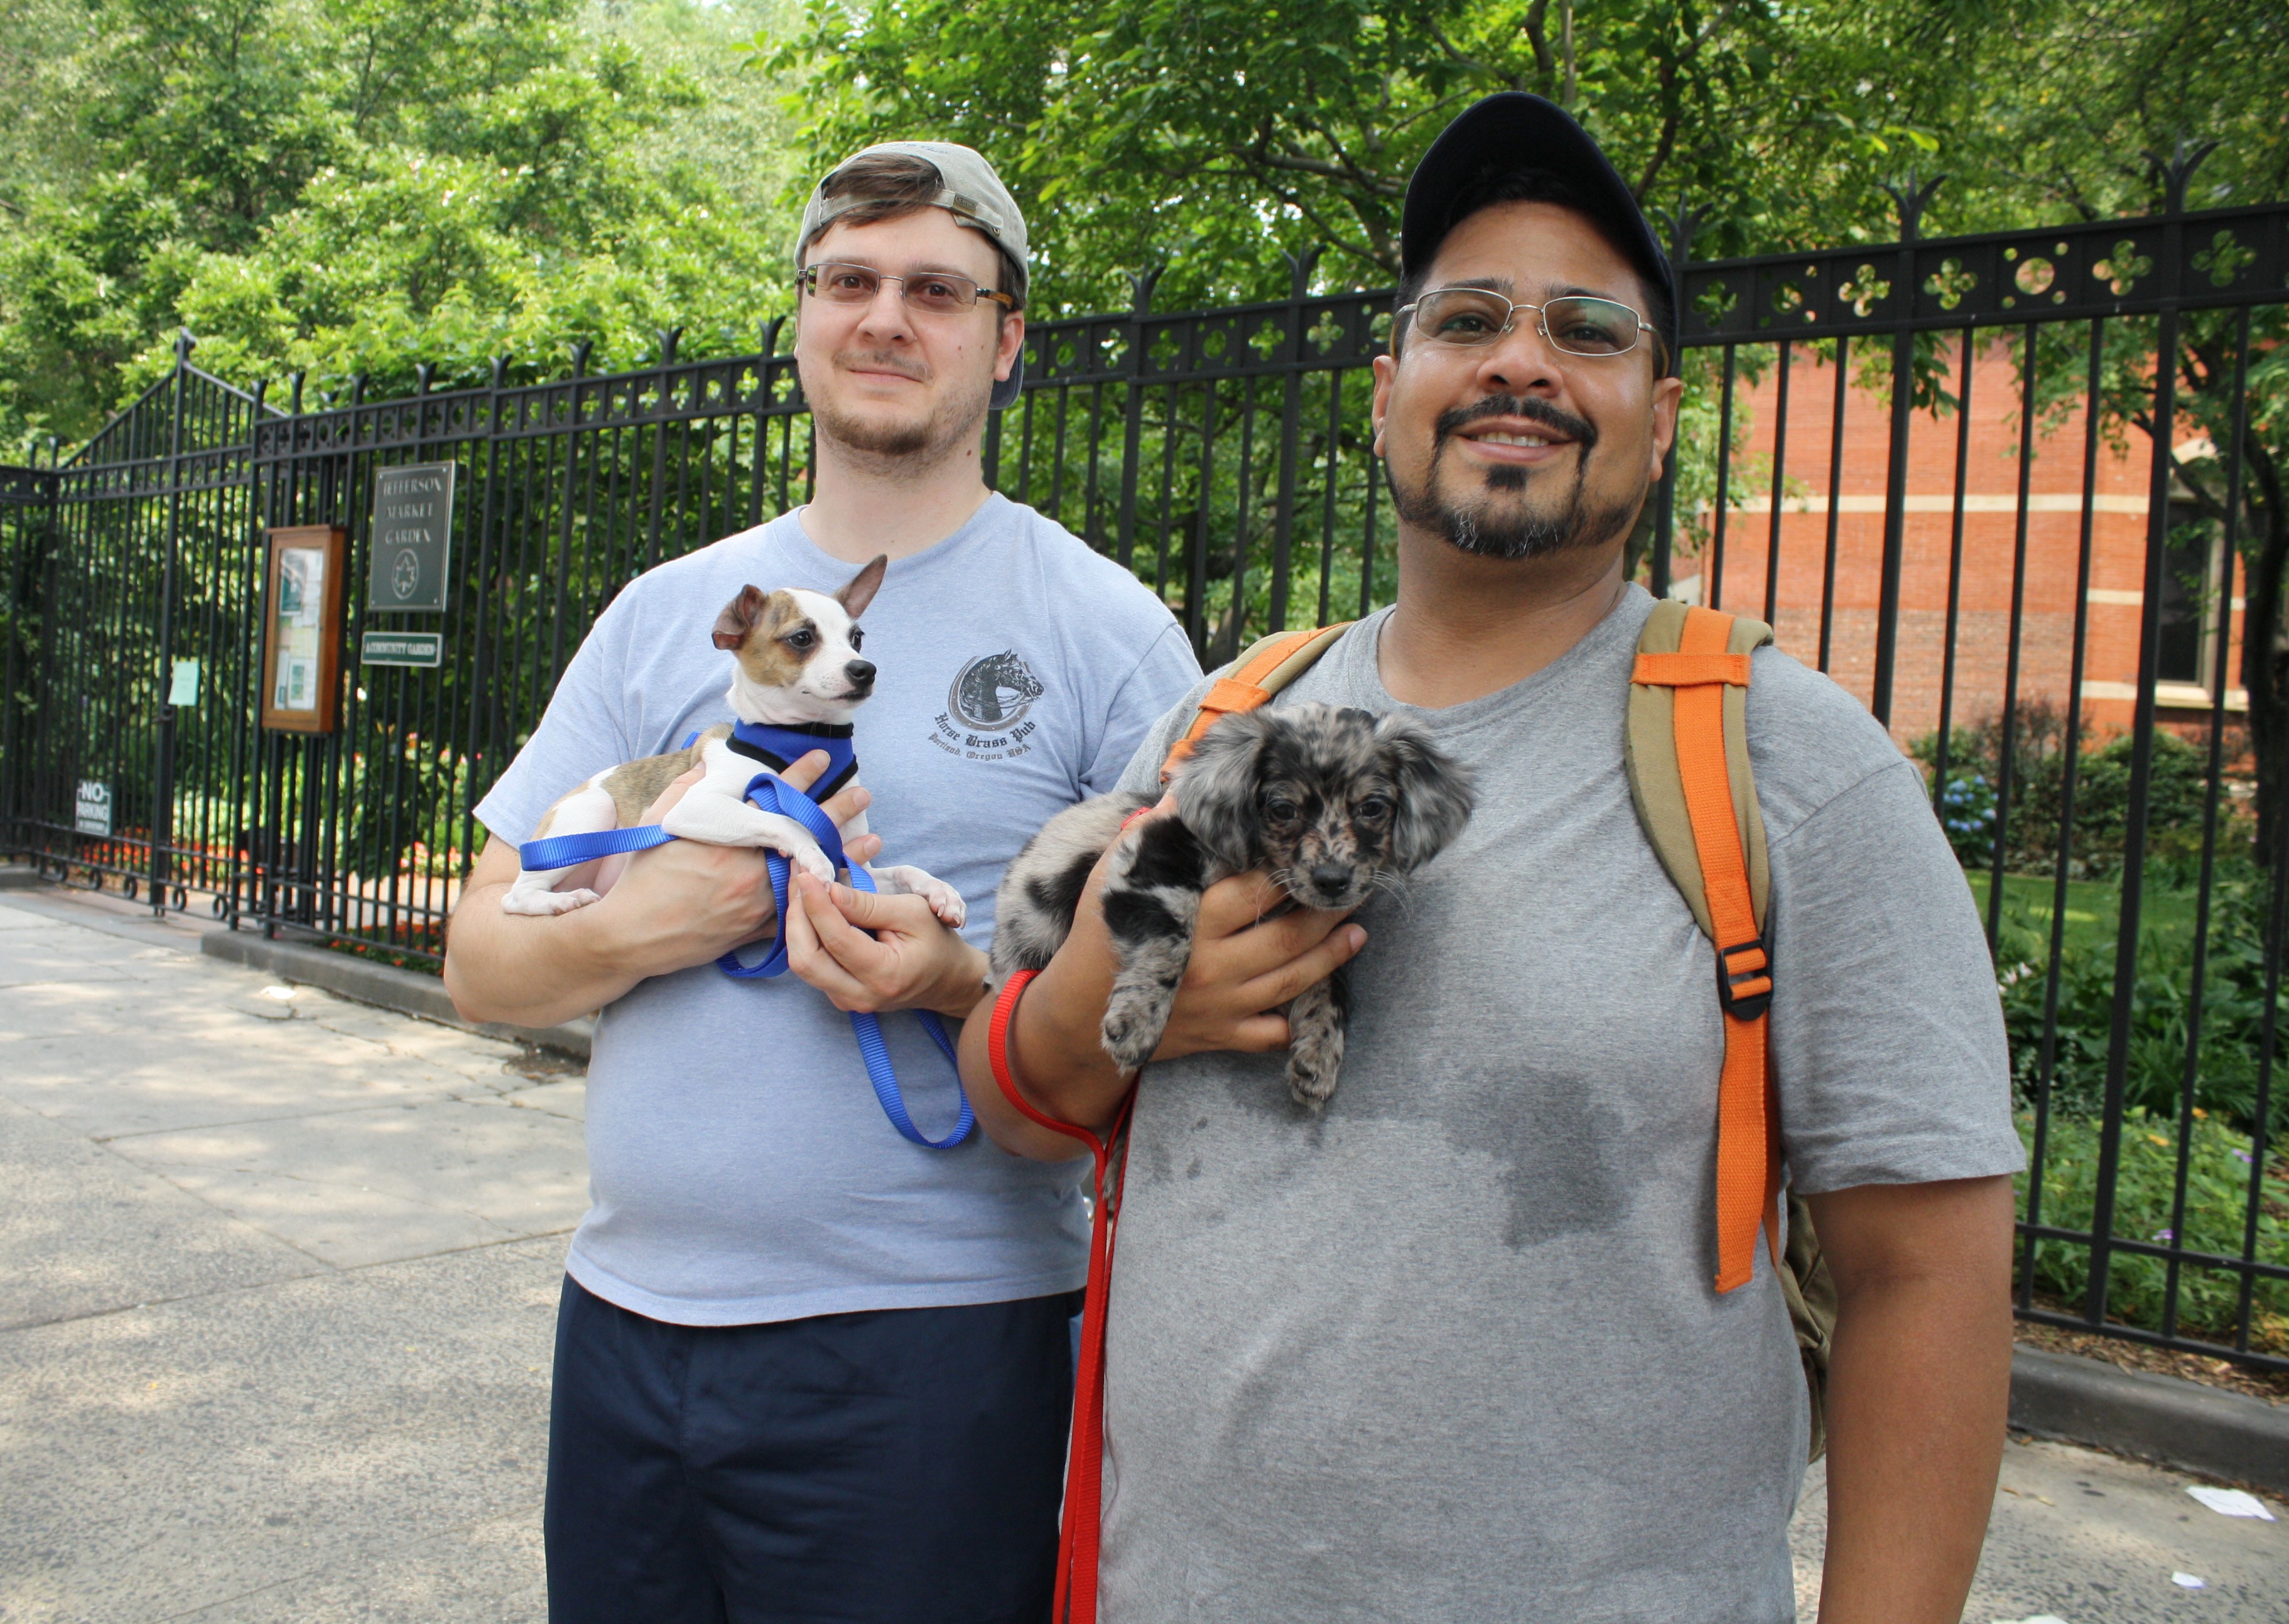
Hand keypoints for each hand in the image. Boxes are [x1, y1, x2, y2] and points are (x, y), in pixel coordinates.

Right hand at [588, 749, 884, 979]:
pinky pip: (798, 912)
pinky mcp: (757, 928)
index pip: (776, 797)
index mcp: (728, 835)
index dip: (802, 775)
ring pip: (811, 873)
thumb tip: (711, 760)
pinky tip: (845, 887)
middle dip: (838, 811)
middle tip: (863, 795)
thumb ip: (690, 788)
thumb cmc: (643, 876)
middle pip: (804, 833)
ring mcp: (757, 900)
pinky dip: (823, 897)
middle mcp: (749, 866)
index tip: (824, 759)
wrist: (632, 934)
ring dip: (844, 855)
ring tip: (872, 841)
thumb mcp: (661, 821)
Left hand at [784, 874, 990, 1018]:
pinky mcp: (838, 995)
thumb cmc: (935, 941)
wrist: (947, 980)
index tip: (807, 874)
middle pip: (805, 959)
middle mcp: (860, 996)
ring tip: (802, 889)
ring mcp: (847, 1000)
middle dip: (796, 916)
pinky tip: (810, 910)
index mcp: (884, 975)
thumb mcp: (912, 912)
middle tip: (799, 880)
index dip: (816, 904)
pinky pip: (811, 965)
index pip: (836, 938)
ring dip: (797, 924)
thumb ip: (869, 904)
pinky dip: (805, 935)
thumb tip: (828, 891)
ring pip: (802, 963)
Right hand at [957, 796, 1367, 1146]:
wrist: (1076, 1012)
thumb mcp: (1118, 874)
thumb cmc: (1099, 933)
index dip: (1290, 871)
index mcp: (1196, 921)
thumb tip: (1186, 787)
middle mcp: (1215, 965)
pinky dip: (1292, 1021)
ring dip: (1330, 957)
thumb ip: (1156, 833)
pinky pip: (1268, 1034)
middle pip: (1289, 936)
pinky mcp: (1220, 1036)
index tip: (1312, 852)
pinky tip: (1312, 1000)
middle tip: (1351, 890)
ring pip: (1291, 981)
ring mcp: (1222, 1005)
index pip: (1259, 890)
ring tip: (1356, 933)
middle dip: (1325, 912)